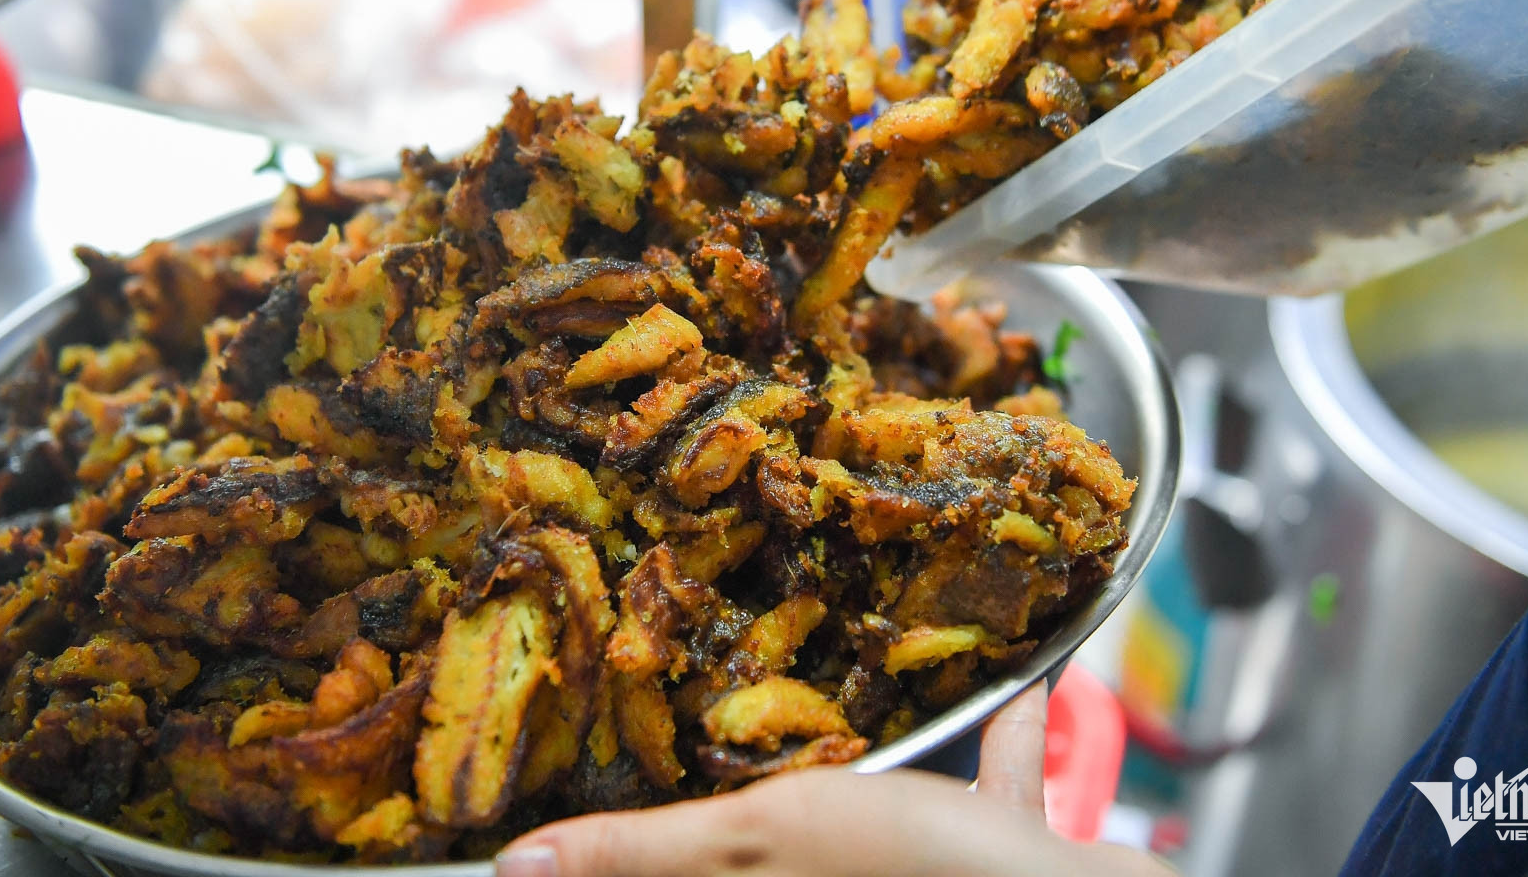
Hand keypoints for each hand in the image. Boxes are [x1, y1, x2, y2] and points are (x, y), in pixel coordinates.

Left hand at [494, 682, 1175, 876]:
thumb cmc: (916, 868)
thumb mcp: (761, 839)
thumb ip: (642, 852)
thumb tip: (513, 871)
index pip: (674, 862)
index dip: (630, 839)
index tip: (592, 766)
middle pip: (767, 838)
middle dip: (756, 765)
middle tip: (731, 692)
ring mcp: (915, 874)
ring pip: (875, 811)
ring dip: (877, 750)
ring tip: (867, 671)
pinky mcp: (992, 859)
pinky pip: (985, 793)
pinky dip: (995, 747)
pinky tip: (1014, 685)